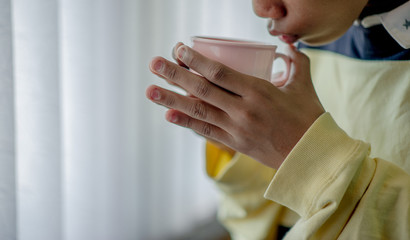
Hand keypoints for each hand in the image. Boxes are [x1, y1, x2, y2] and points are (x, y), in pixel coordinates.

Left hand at [146, 43, 323, 168]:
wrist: (311, 155)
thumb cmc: (308, 118)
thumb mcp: (304, 85)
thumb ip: (296, 62)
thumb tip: (289, 45)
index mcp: (258, 91)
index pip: (220, 72)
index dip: (196, 60)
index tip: (178, 49)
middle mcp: (243, 109)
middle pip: (202, 89)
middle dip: (175, 75)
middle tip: (153, 63)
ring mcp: (236, 128)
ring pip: (199, 111)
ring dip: (172, 100)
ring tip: (150, 90)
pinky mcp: (234, 143)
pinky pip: (206, 131)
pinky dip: (187, 123)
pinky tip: (169, 115)